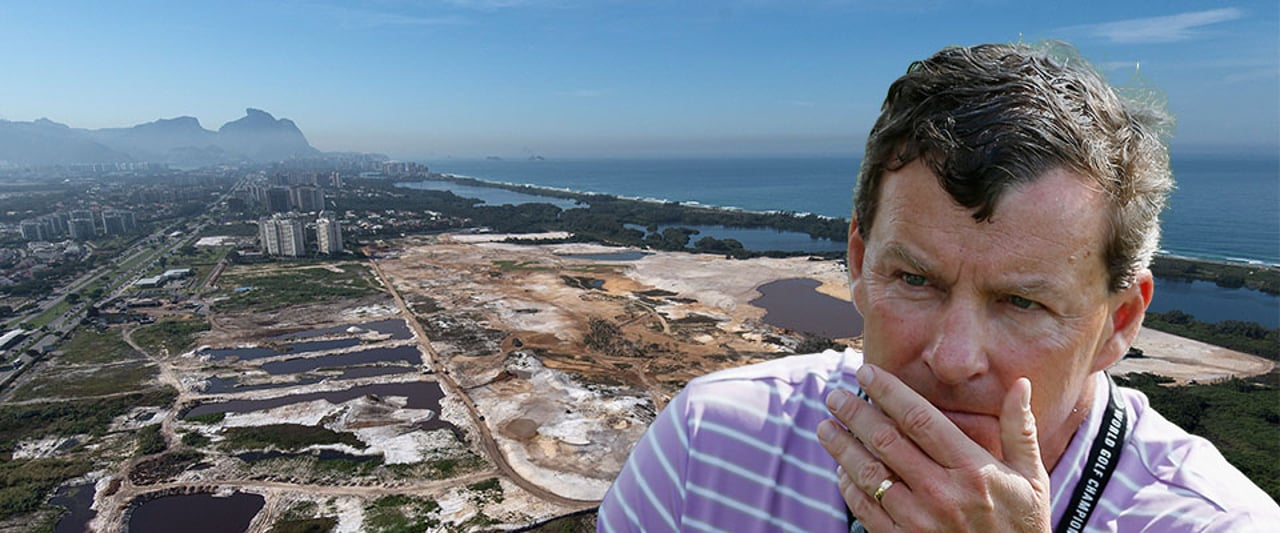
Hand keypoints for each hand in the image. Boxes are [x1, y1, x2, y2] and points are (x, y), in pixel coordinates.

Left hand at [817, 365, 1051, 531]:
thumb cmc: (1022, 524)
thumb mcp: (1031, 477)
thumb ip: (1019, 429)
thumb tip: (1021, 384)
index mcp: (972, 469)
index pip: (919, 419)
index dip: (888, 391)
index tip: (866, 373)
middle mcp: (942, 493)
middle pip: (886, 441)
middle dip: (855, 414)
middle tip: (835, 397)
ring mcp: (920, 520)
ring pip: (868, 474)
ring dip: (842, 447)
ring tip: (826, 428)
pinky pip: (865, 510)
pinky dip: (848, 486)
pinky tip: (842, 469)